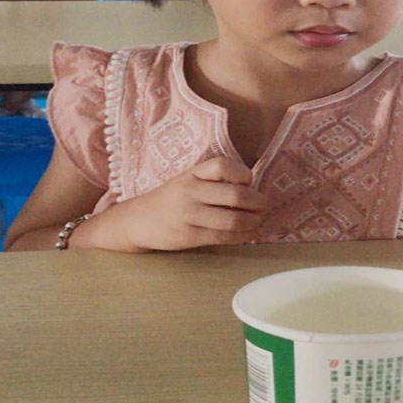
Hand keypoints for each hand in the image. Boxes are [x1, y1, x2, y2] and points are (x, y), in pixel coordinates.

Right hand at [100, 157, 267, 251]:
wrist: (137, 221)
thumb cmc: (171, 199)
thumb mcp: (188, 181)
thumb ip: (214, 182)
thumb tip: (253, 189)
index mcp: (192, 173)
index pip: (223, 166)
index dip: (242, 174)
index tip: (250, 182)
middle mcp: (190, 191)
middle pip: (235, 195)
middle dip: (258, 202)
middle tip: (266, 206)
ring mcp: (188, 214)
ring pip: (232, 219)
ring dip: (254, 222)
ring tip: (260, 221)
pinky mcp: (188, 236)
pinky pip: (223, 237)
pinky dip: (243, 236)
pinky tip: (250, 234)